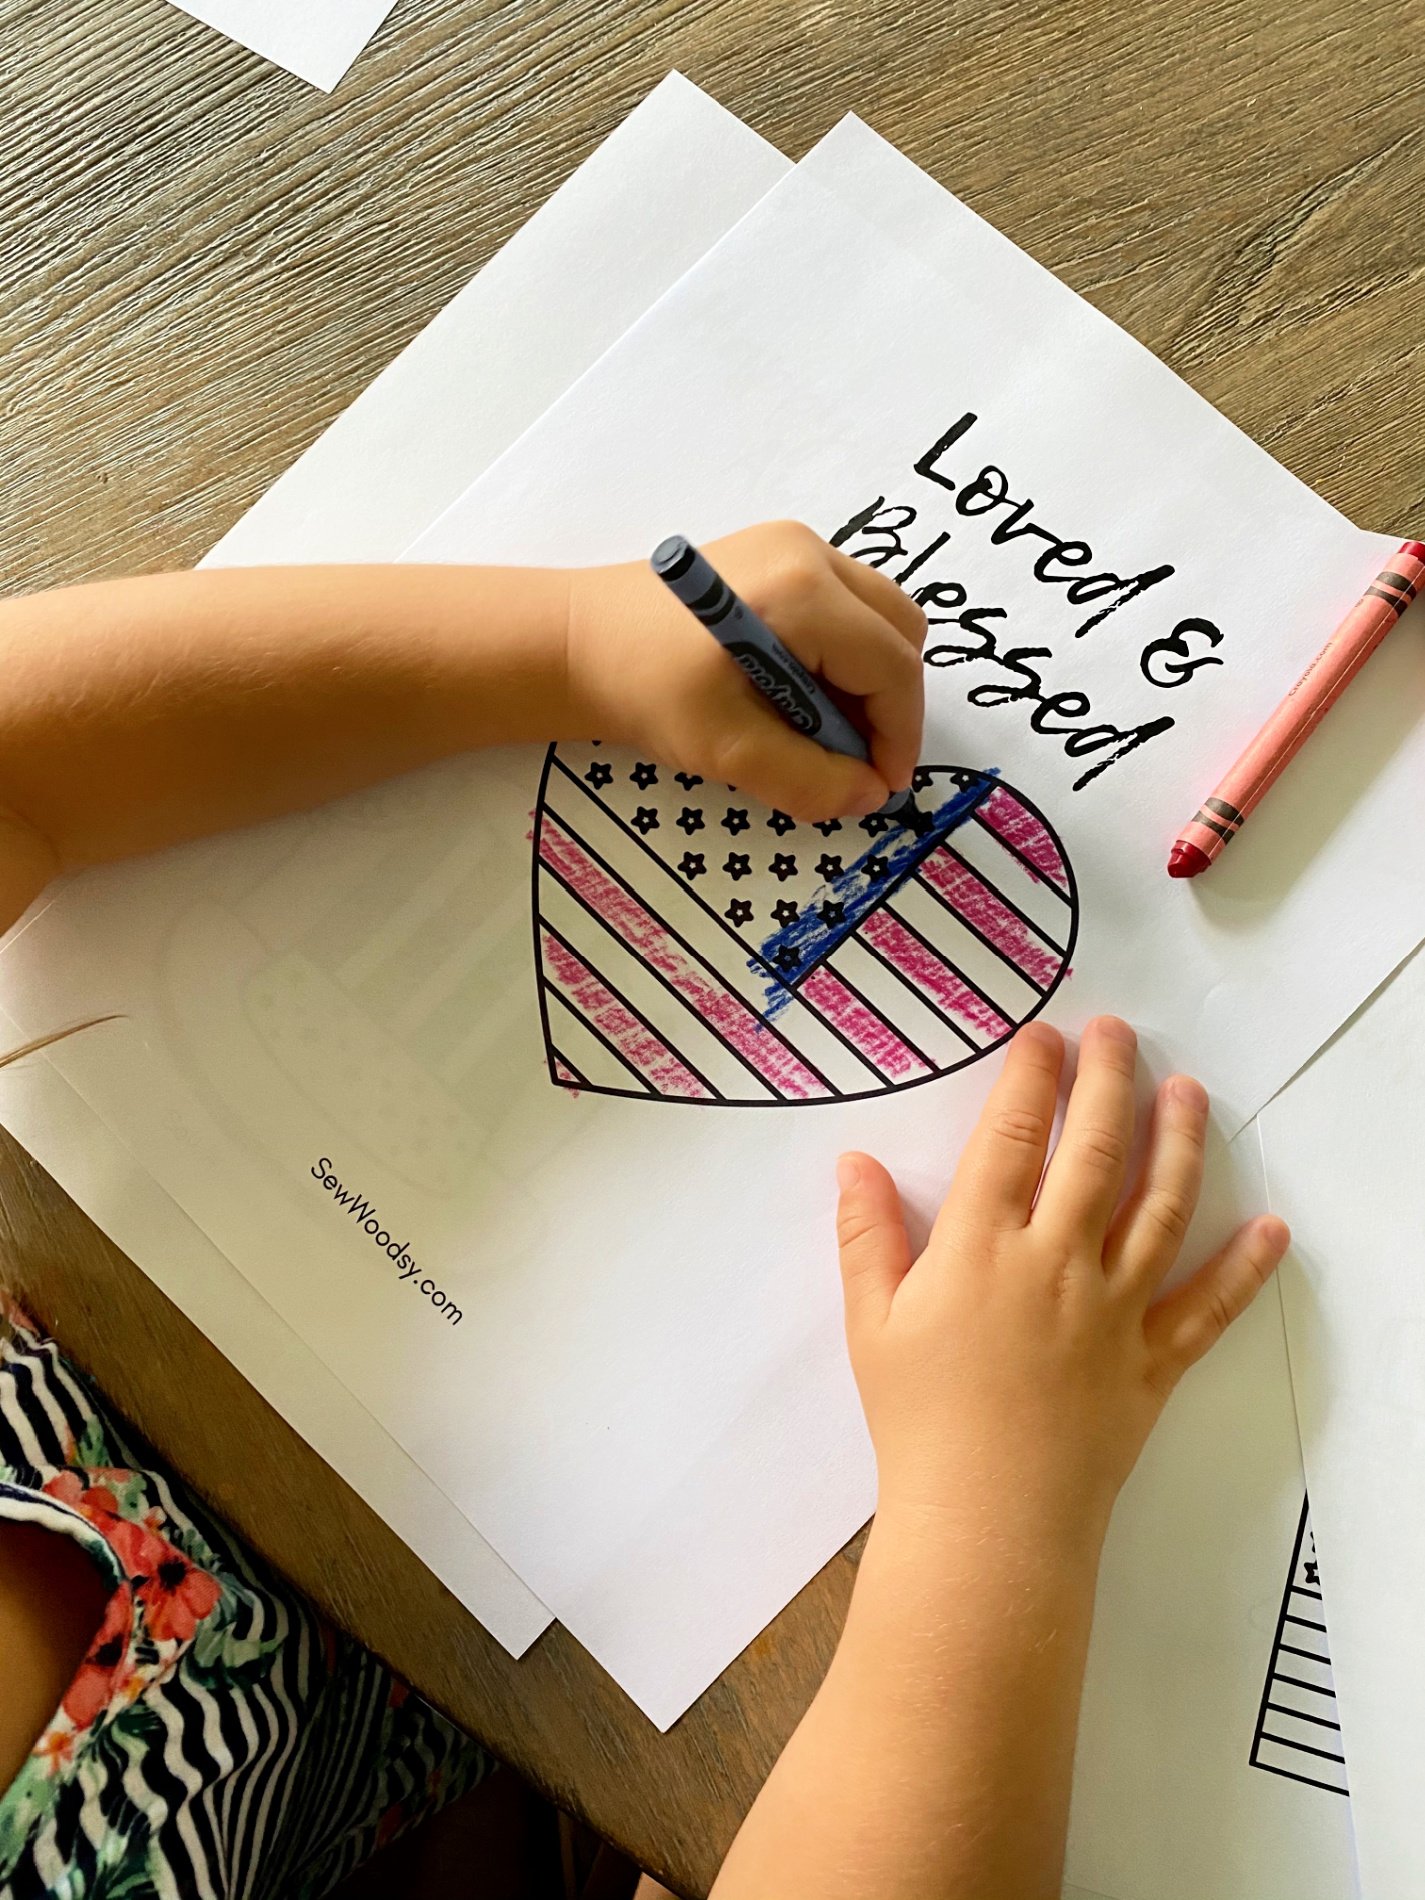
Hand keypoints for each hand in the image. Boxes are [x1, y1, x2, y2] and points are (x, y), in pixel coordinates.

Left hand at [564, 521, 926, 820]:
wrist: (576, 641)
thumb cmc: (642, 688)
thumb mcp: (725, 749)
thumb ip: (807, 779)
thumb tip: (869, 795)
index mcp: (803, 591)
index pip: (891, 666)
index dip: (899, 734)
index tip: (881, 786)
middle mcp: (810, 552)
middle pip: (899, 632)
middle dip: (887, 703)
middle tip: (850, 759)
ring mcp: (796, 544)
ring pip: (878, 619)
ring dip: (864, 681)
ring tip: (816, 730)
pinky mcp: (780, 554)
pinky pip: (845, 608)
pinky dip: (840, 657)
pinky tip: (795, 695)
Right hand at [835, 1016, 1288, 1547]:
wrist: (987, 1522)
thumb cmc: (920, 1422)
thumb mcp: (871, 1323)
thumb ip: (866, 1236)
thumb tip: (856, 1162)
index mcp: (981, 1246)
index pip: (1013, 1136)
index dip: (1031, 1077)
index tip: (1045, 1037)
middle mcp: (1057, 1261)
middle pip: (1093, 1150)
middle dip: (1108, 1079)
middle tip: (1118, 1031)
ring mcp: (1114, 1309)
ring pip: (1160, 1207)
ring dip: (1179, 1142)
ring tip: (1187, 1092)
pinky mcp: (1153, 1361)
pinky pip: (1208, 1306)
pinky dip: (1245, 1267)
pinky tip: (1272, 1229)